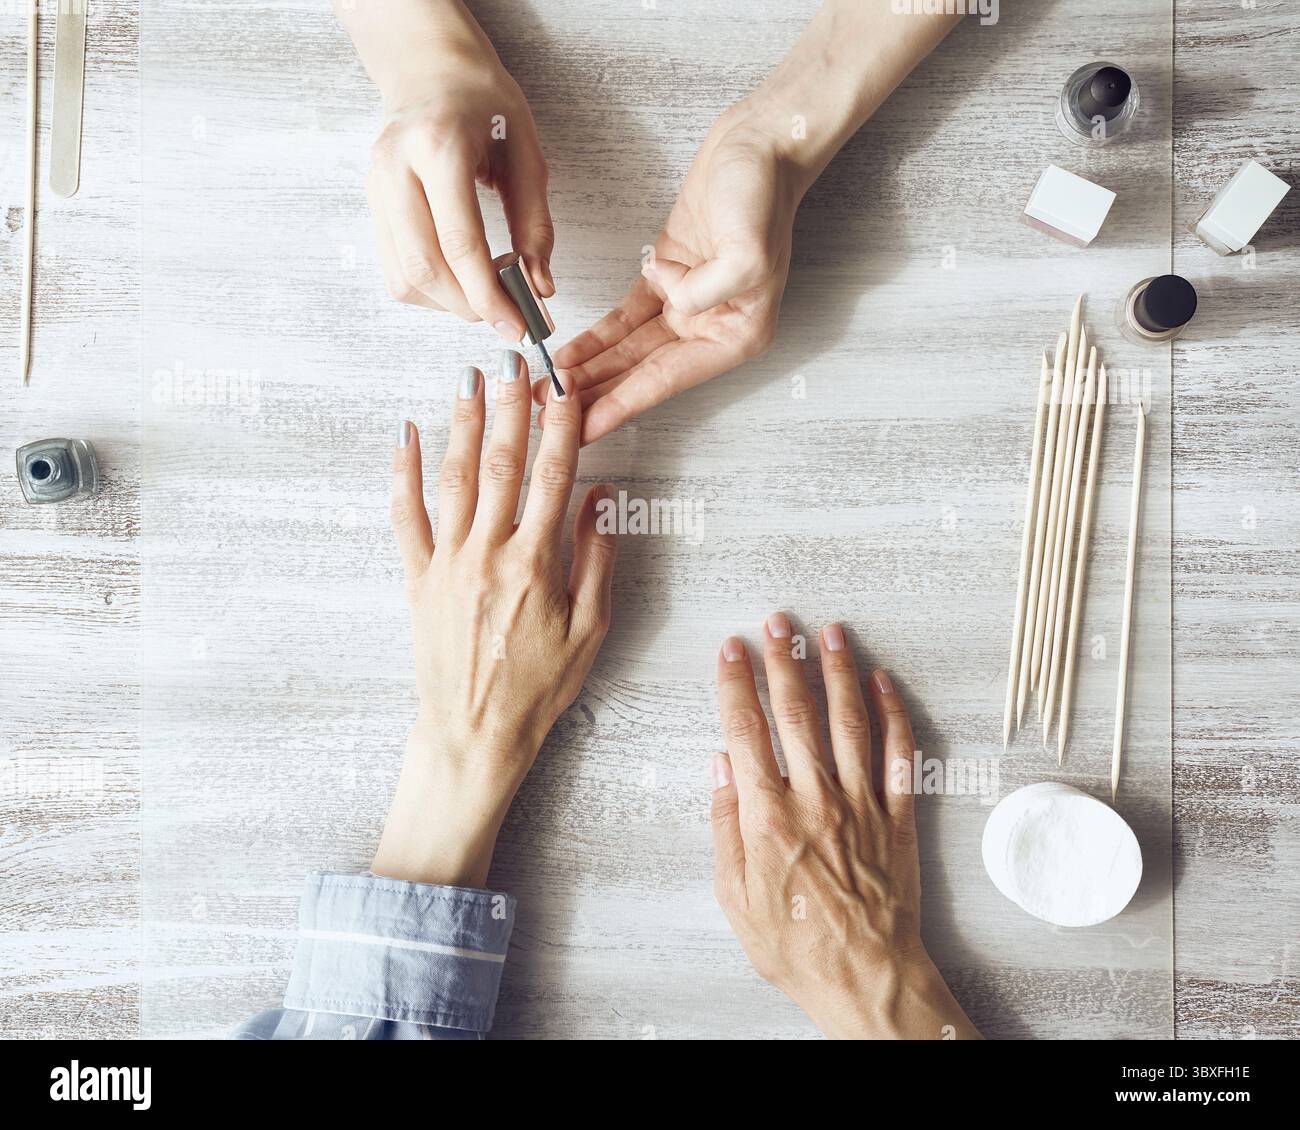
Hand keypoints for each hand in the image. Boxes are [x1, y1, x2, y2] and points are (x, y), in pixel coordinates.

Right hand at [342, 0, 553, 333]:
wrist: (432, 71)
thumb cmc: (484, 105)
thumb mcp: (527, 154)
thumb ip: (535, 224)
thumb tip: (539, 287)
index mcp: (439, 147)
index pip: (460, 243)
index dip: (490, 295)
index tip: (517, 325)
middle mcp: (396, 168)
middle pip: (426, 268)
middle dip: (470, 306)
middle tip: (507, 315)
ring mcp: (376, 188)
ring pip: (405, 278)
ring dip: (449, 303)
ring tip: (486, 292)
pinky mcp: (371, 206)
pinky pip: (395, 270)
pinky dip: (431, 290)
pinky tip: (460, 279)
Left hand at [372, 354, 615, 887]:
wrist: (474, 734)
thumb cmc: (538, 687)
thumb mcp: (590, 630)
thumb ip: (596, 559)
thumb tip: (602, 499)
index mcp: (536, 563)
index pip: (553, 476)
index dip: (560, 425)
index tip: (564, 387)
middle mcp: (488, 553)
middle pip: (501, 463)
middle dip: (509, 406)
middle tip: (513, 359)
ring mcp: (447, 563)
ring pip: (453, 478)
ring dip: (461, 423)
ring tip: (469, 378)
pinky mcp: (418, 579)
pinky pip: (405, 516)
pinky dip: (403, 473)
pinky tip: (405, 434)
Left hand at [541, 102, 805, 443]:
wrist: (758, 142)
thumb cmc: (761, 192)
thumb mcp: (747, 249)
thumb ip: (710, 289)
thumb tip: (675, 306)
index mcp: (737, 334)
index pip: (666, 380)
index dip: (621, 405)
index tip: (584, 430)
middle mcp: (712, 327)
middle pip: (641, 373)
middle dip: (596, 396)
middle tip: (550, 417)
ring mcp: (687, 304)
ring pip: (628, 350)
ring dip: (590, 370)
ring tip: (549, 391)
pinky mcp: (666, 277)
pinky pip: (624, 318)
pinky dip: (596, 336)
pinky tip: (568, 354)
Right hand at [712, 614, 979, 1039]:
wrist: (866, 977)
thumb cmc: (795, 945)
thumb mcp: (734, 897)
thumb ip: (725, 827)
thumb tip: (721, 768)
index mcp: (768, 816)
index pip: (746, 730)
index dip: (735, 683)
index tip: (730, 651)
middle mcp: (815, 798)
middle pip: (797, 712)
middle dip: (783, 660)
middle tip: (777, 623)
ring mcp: (861, 804)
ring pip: (849, 721)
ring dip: (837, 671)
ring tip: (829, 633)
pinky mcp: (897, 816)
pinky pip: (898, 755)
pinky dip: (893, 714)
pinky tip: (883, 682)